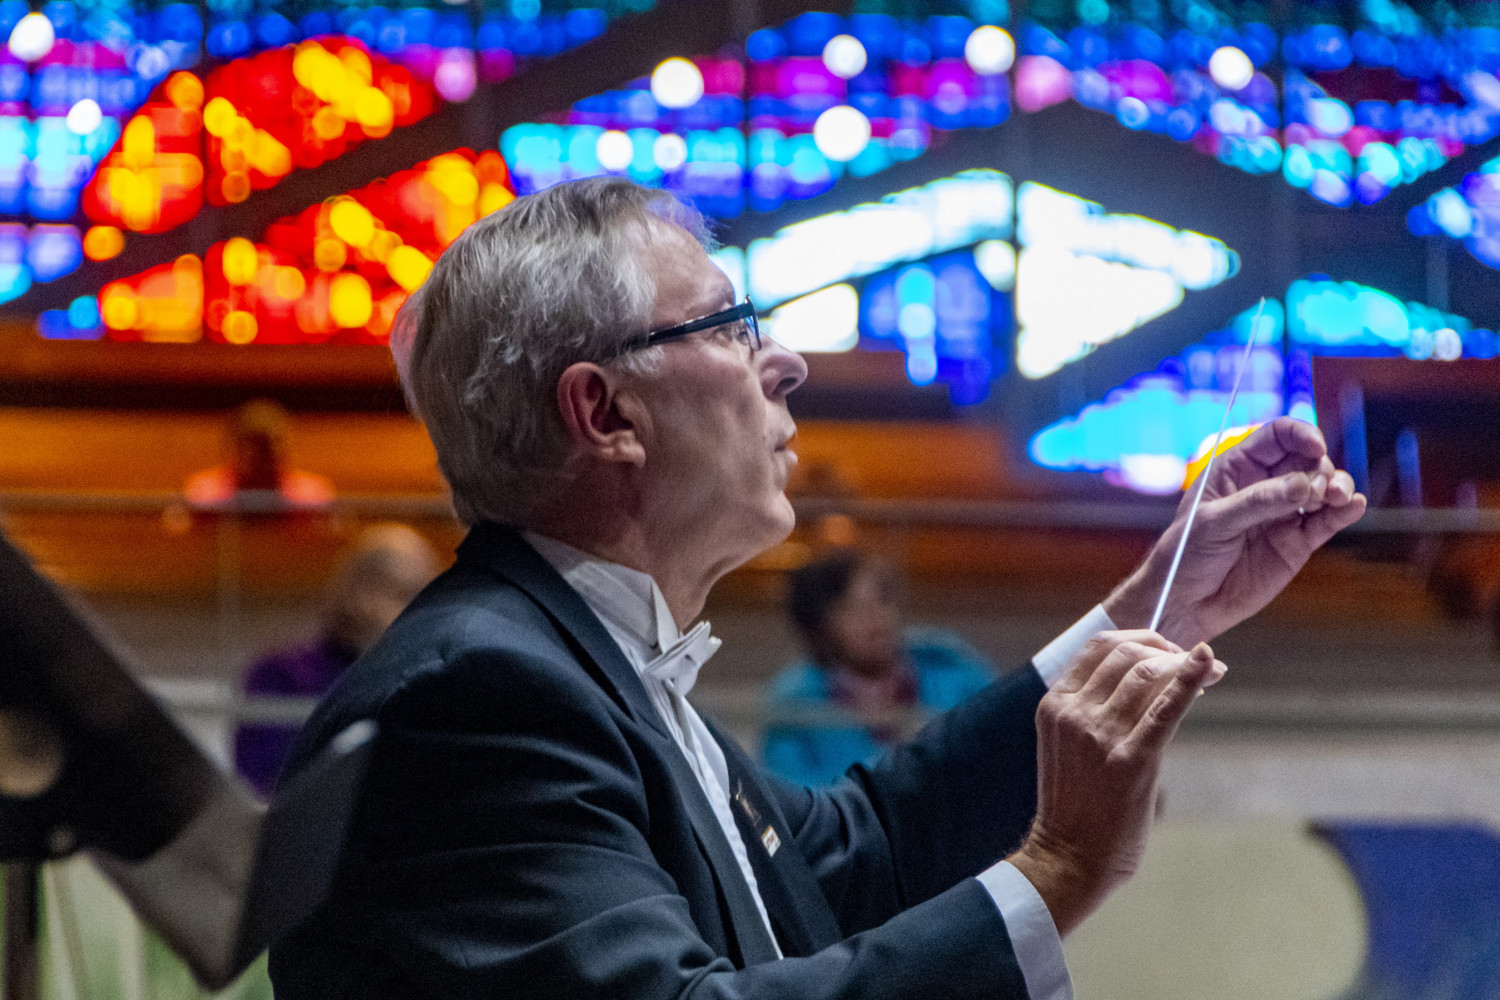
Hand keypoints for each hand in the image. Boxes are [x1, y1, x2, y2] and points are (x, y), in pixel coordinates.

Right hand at [1008, 631, 1222, 935]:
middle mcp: (1074, 713)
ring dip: (1184, 666)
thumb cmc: (1075, 803)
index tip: (1166, 648)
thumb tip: (1151, 676)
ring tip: (1209, 674)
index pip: (1099, 645)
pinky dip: (1190, 679)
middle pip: (1127, 654)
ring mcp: (1100, 735)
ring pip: (1148, 674)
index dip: (1141, 638)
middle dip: (1167, 649)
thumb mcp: (1068, 744)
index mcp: (1054, 704)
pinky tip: (1209, 665)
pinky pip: (1166, 708)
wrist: (1068, 856)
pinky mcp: (1132, 760)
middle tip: (1196, 662)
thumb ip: (1094, 709)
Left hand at [1104, 417, 1366, 647]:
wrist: (1186, 603)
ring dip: (1338, 486)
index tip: (1315, 447)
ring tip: (1337, 497)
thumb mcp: (1214, 522)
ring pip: (1323, 489)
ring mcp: (1284, 514)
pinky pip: (1327, 521)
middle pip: (1307, 460)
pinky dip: (1345, 511)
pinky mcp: (1297, 543)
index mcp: (1237, 469)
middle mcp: (1264, 486)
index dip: (1300, 435)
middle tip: (1320, 488)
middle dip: (1321, 466)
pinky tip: (1354, 506)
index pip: (1277, 438)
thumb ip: (1259, 502)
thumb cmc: (1186, 554)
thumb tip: (1305, 483)